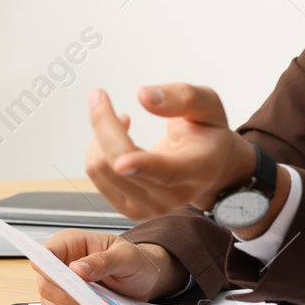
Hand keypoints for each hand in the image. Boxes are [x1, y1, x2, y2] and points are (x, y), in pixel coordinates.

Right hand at [33, 231, 187, 304]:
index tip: (69, 281)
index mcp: (69, 244)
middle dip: (70, 298)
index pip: (44, 256)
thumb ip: (103, 261)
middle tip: (94, 301)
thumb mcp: (127, 256)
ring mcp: (60, 291)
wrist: (143, 280)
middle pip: (46, 287)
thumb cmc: (134, 262)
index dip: (49, 269)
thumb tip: (77, 269)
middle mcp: (59, 268)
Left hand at [84, 84, 255, 219]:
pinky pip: (96, 176)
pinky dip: (99, 151)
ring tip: (123, 121)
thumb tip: (144, 96)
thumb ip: (182, 97)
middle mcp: (175, 196)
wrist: (208, 166)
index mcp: (200, 169)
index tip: (122, 162)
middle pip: (120, 163)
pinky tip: (120, 142)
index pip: (169, 172)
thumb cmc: (207, 132)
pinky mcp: (130, 209)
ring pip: (101, 169)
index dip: (143, 165)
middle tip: (99, 95)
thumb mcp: (207, 104)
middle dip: (104, 122)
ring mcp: (151, 208)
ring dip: (101, 135)